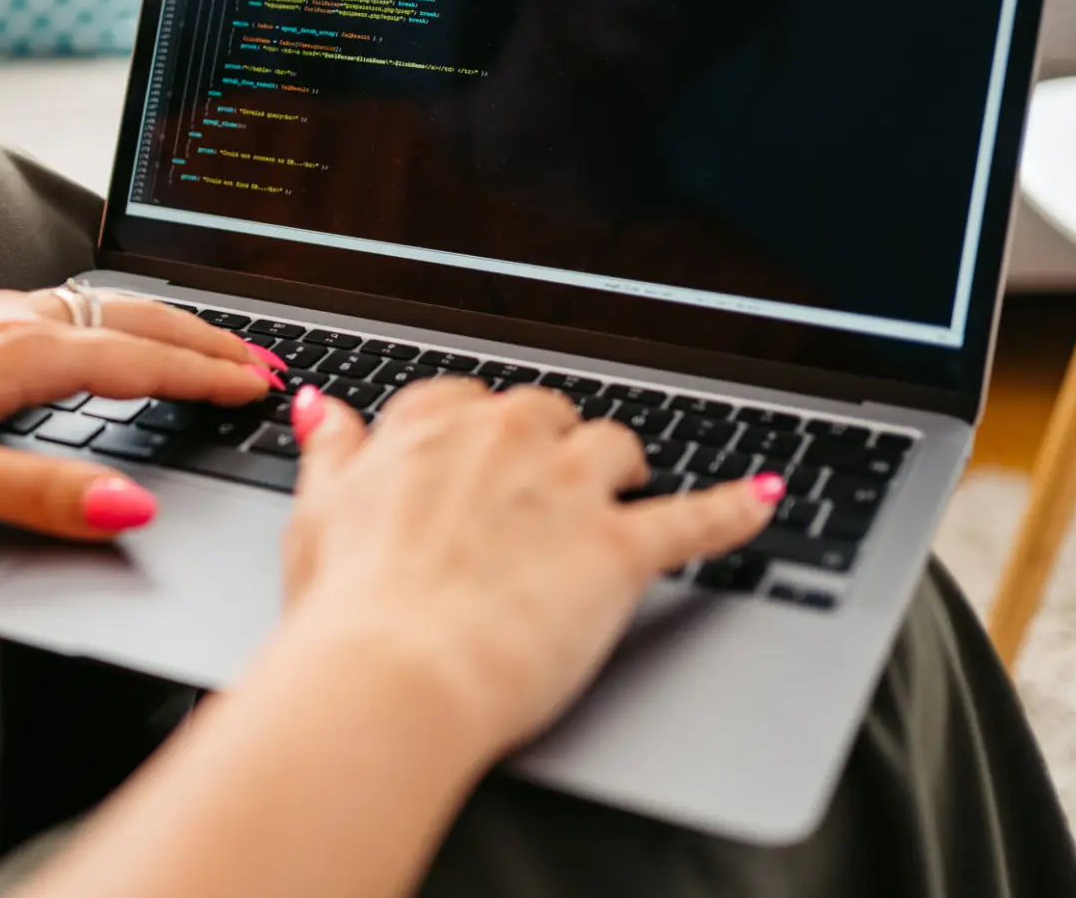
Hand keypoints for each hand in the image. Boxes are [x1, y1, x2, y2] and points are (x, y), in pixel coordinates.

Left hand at [0, 291, 280, 538]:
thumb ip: (43, 497)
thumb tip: (132, 508)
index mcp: (16, 352)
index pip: (138, 361)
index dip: (205, 377)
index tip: (261, 388)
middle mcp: (4, 321)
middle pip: (128, 318)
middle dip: (201, 339)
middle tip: (258, 361)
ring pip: (91, 308)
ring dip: (158, 325)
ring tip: (199, 345)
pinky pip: (55, 309)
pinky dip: (106, 321)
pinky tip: (91, 335)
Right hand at [279, 380, 778, 762]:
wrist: (392, 674)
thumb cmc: (347, 612)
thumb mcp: (316, 516)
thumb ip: (332, 453)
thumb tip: (322, 408)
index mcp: (427, 430)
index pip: (468, 401)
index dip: (480, 435)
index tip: (480, 460)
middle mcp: (502, 441)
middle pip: (547, 414)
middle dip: (551, 447)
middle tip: (543, 495)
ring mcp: (564, 489)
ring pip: (615, 446)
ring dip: (622, 469)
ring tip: (626, 494)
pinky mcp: (617, 547)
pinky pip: (693, 517)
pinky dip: (732, 509)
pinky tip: (759, 500)